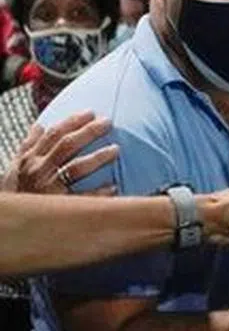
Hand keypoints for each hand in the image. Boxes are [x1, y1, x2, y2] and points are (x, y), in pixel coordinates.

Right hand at [2, 112, 117, 195]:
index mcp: (31, 158)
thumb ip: (29, 146)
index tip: (91, 112)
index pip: (53, 134)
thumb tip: (39, 126)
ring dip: (97, 158)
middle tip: (108, 123)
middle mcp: (39, 170)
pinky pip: (82, 198)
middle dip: (88, 132)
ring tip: (115, 149)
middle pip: (67, 145)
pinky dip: (98, 192)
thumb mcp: (17, 166)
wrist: (9, 218)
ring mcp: (48, 188)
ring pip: (76, 168)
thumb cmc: (17, 190)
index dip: (73, 121)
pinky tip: (113, 187)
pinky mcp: (57, 206)